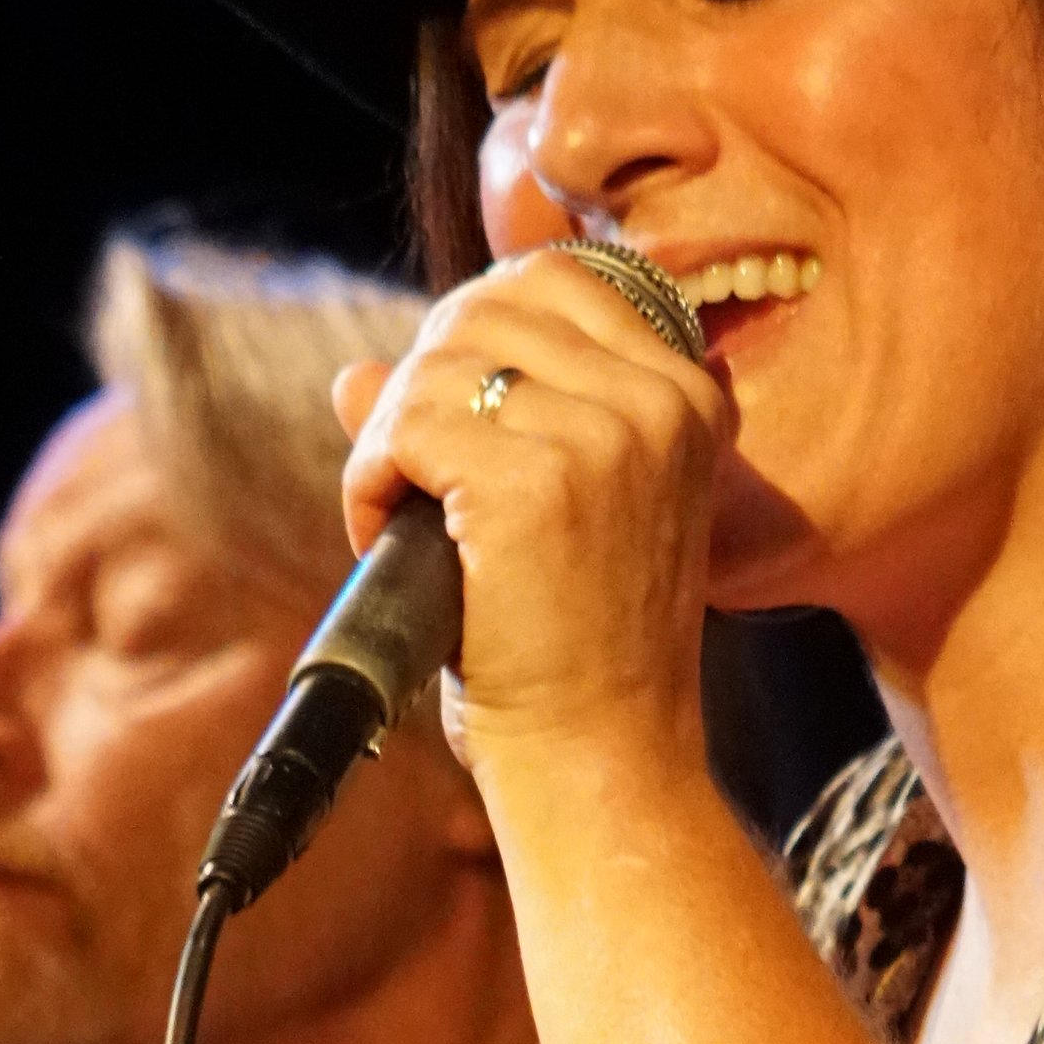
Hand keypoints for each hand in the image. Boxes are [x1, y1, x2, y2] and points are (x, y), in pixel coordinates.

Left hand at [333, 246, 731, 790]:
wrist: (603, 762)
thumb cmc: (582, 655)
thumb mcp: (566, 513)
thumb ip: (486, 422)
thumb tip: (354, 377)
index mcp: (690, 396)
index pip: (553, 281)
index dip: (472, 337)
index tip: (452, 424)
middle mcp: (661, 402)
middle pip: (486, 310)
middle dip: (424, 382)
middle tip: (412, 476)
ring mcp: (605, 438)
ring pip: (439, 364)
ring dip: (390, 437)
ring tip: (398, 516)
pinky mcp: (534, 484)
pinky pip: (405, 426)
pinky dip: (370, 478)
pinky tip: (382, 534)